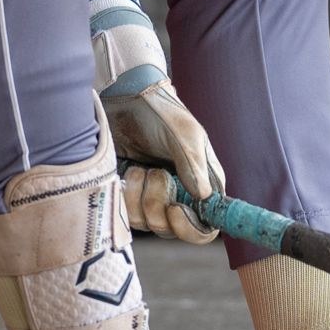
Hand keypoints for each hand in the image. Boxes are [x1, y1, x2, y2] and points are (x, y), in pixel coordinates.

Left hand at [103, 82, 223, 245]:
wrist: (124, 100)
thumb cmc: (161, 113)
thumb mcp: (184, 135)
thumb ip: (193, 166)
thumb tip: (204, 198)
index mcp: (203, 185)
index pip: (205, 227)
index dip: (191, 228)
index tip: (175, 210)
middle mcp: (180, 197)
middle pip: (171, 229)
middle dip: (157, 204)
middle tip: (155, 173)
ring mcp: (152, 199)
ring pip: (146, 222)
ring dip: (138, 194)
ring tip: (139, 167)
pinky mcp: (129, 197)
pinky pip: (125, 214)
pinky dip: (124, 195)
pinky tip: (126, 172)